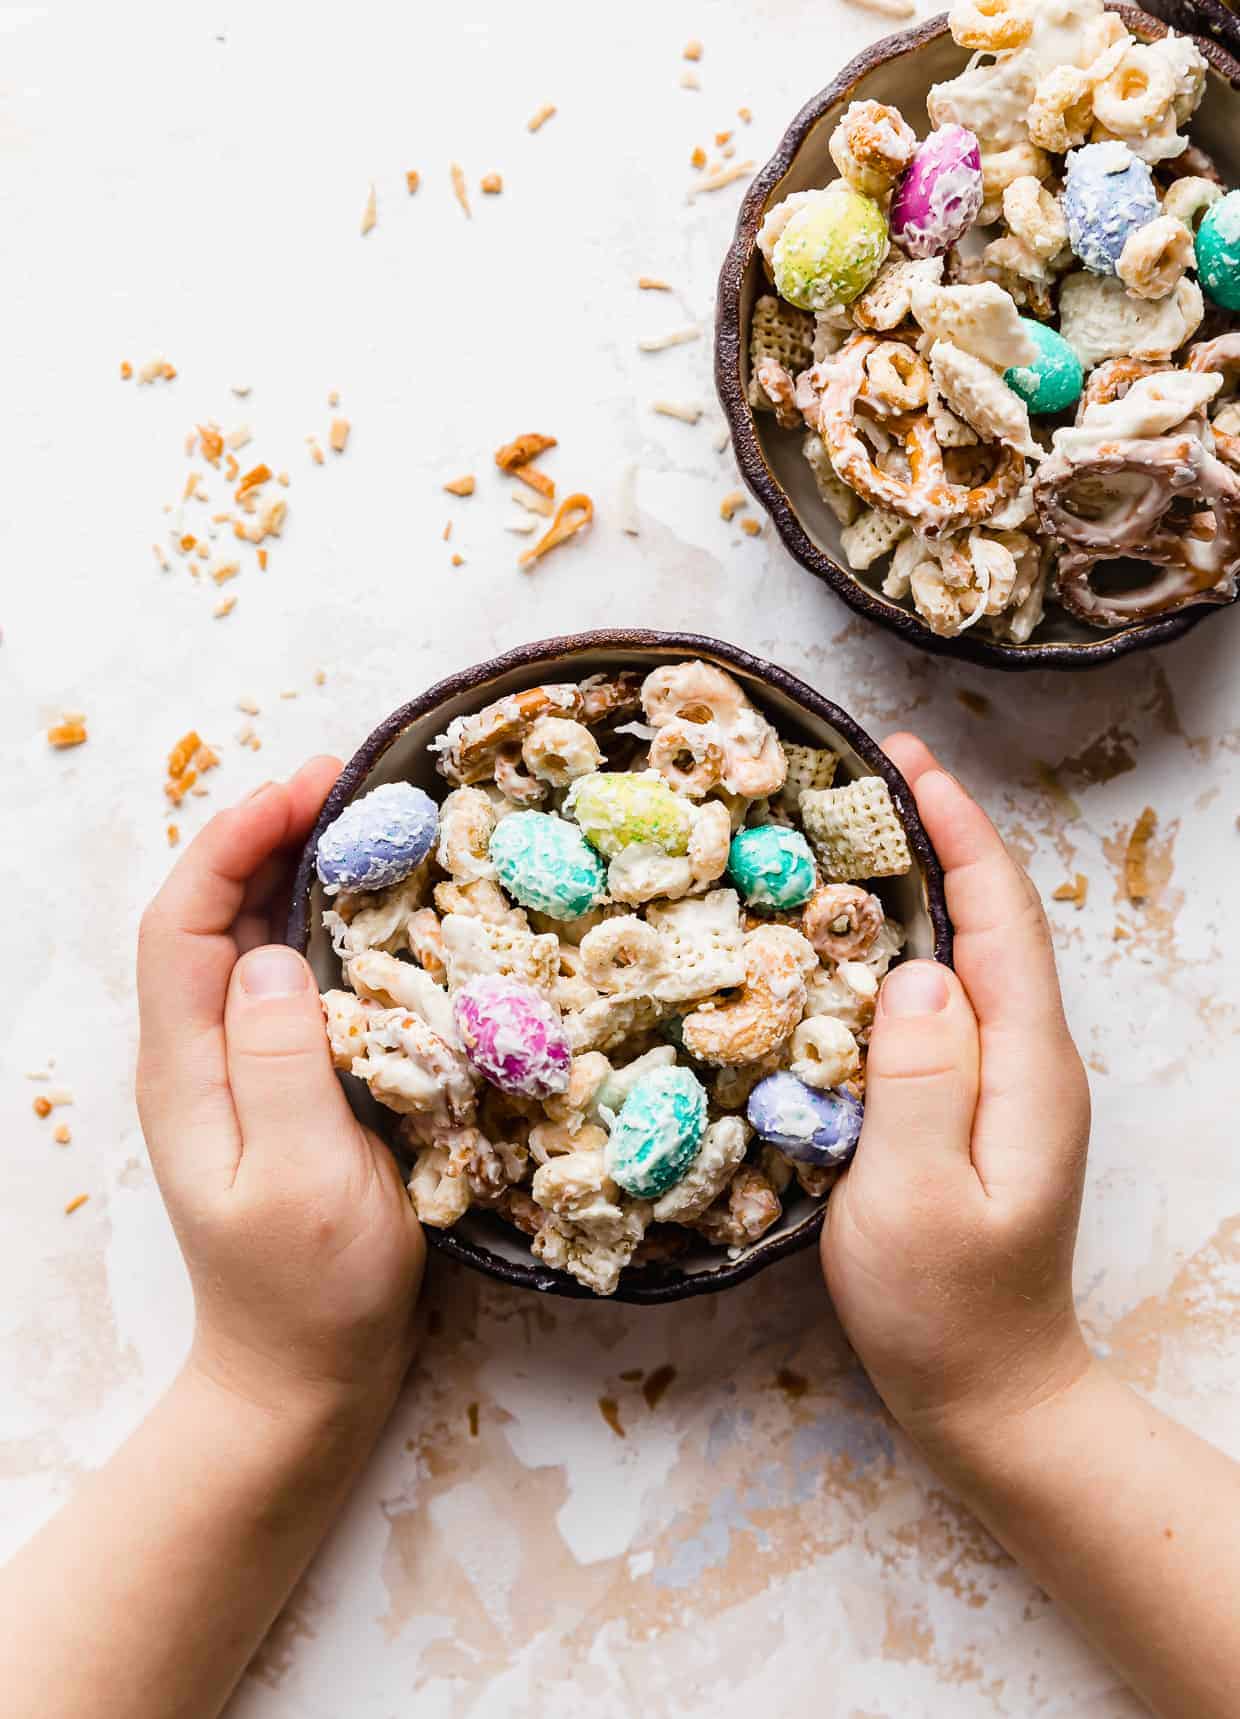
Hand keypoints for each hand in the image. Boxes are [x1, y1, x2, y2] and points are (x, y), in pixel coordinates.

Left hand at [137, 760, 424, 1425]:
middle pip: (215, 913)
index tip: (302, 789)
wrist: (303, 1374)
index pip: (182, 923)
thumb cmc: (307, 1291)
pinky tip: (386, 911)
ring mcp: (244, 1068)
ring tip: (374, 821)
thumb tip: (271, 958)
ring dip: (305, 871)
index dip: (231, 842)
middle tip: (352, 781)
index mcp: (187, 1069)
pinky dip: (336, 928)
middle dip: (271, 834)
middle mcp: (203, 1054)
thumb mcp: (301, 1180)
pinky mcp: (290, 1083)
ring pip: (258, 939)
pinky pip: (301, 982)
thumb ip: (283, 1064)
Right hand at [821, 736, 1091, 1460]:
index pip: (999, 919)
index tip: (904, 762)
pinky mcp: (972, 1103)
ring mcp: (1005, 1081)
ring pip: (965, 953)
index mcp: (1026, 1066)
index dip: (957, 831)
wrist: (990, 1394)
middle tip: (860, 771)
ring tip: (847, 828)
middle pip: (990, 918)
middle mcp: (1028, 1058)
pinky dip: (900, 944)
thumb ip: (919, 1081)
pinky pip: (940, 1000)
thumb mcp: (916, 1199)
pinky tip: (848, 939)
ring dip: (918, 880)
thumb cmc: (945, 1310)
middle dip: (936, 832)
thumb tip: (913, 969)